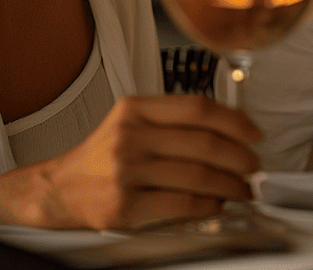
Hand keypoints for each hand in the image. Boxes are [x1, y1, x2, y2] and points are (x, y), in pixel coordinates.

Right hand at [0, 94, 261, 230]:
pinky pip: (182, 204)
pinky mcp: (126, 205)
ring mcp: (127, 171)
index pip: (198, 107)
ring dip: (231, 185)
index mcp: (135, 109)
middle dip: (240, 158)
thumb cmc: (101, 156)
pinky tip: (216, 204)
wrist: (58, 189)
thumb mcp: (131, 123)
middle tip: (253, 167)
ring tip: (243, 189)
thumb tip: (230, 131)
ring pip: (198, 175)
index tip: (254, 134)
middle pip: (204, 143)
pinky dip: (208, 205)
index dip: (235, 121)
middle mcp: (130, 136)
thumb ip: (173, 121)